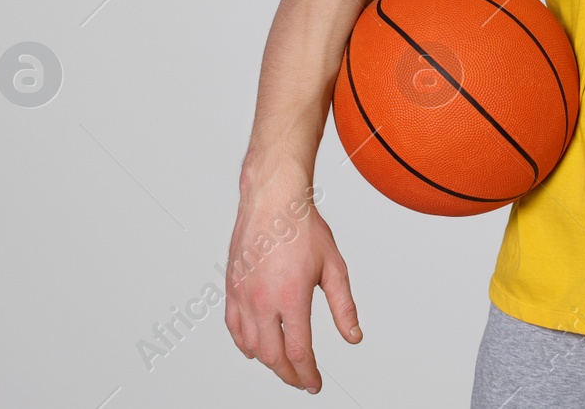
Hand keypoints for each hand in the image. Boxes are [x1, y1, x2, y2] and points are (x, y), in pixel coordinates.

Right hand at [225, 175, 360, 392]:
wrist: (273, 200)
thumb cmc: (303, 229)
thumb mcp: (334, 267)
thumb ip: (344, 307)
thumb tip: (353, 337)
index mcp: (290, 297)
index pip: (298, 352)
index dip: (308, 374)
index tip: (315, 383)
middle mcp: (262, 301)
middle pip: (273, 356)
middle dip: (289, 375)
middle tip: (303, 381)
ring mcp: (243, 296)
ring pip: (251, 346)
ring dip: (269, 362)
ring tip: (285, 366)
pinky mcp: (231, 289)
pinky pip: (234, 328)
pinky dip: (245, 344)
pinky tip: (256, 349)